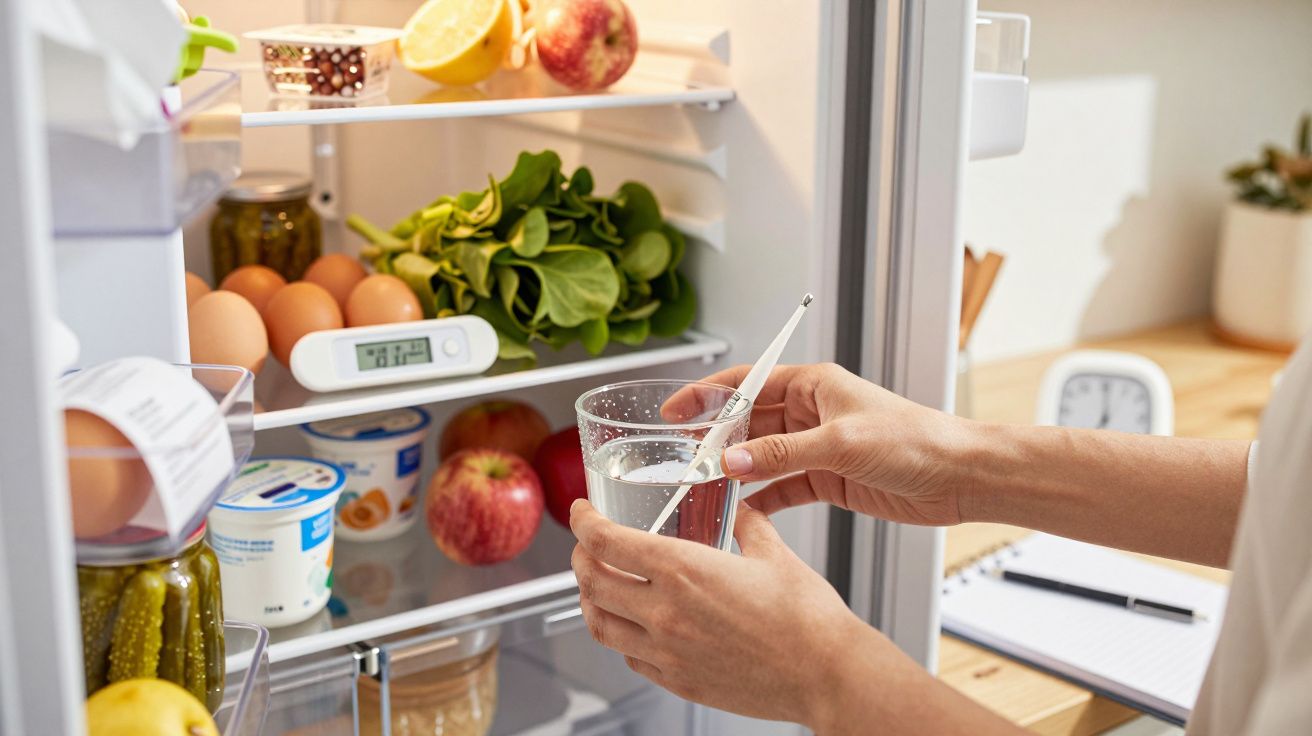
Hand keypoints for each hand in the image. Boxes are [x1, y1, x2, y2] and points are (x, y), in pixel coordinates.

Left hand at [569, 498, 901, 730]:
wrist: (826, 674)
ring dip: (590, 599)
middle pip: (590, 582)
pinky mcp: (678, 681)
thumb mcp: (773, 552)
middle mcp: (665, 612)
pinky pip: (630, 656)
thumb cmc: (807, 619)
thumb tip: (740, 512)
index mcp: (683, 570)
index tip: (582, 512)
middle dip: (580, 557)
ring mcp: (667, 652)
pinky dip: (621, 635)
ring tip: (598, 586)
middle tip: (586, 545)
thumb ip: (748, 525)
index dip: (583, 522)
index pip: (604, 541)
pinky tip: (634, 625)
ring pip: (600, 624)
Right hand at [672, 363, 970, 525]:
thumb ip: (783, 454)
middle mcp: (812, 412)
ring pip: (762, 457)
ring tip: (703, 486)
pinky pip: (782, 487)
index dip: (706, 395)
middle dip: (715, 439)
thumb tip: (733, 460)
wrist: (959, 476)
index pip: (747, 383)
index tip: (674, 410)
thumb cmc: (916, 440)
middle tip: (682, 458)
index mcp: (814, 385)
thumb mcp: (842, 442)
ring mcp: (817, 447)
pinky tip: (741, 509)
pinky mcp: (827, 479)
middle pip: (749, 422)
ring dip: (736, 471)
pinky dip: (761, 498)